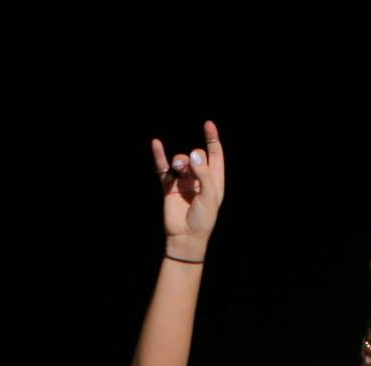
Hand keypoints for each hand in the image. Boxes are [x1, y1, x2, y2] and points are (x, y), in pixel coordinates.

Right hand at [151, 120, 224, 253]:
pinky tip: (156, 144)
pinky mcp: (169, 187)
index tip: (208, 124)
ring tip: (178, 169)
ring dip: (179, 162)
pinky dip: (160, 157)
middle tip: (188, 168)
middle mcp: (199, 178)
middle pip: (195, 155)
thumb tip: (193, 153)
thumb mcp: (209, 195)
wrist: (186, 236)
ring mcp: (183, 182)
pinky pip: (163, 169)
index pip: (215, 154)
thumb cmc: (203, 218)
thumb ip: (203, 172)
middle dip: (191, 157)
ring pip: (180, 161)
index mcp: (214, 179)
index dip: (212, 139)